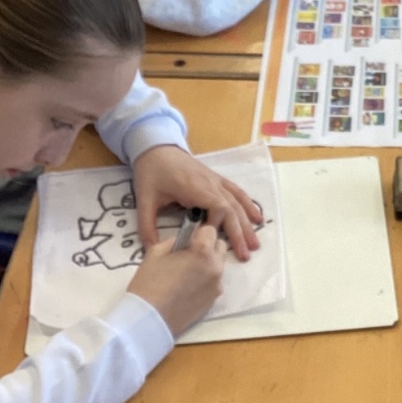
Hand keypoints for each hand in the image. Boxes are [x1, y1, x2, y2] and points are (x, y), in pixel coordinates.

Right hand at [127, 222, 226, 337]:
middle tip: (187, 255)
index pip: (210, 230)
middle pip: (220, 246)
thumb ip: (175, 241)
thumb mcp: (156, 252)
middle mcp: (215, 266)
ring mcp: (217, 285)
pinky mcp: (214, 300)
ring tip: (187, 273)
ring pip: (218, 265)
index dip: (198, 233)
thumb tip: (185, 240)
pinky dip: (206, 281)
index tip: (187, 240)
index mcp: (202, 251)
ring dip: (207, 263)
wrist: (149, 319)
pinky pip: (214, 282)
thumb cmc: (149, 283)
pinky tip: (188, 289)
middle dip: (207, 246)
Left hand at [131, 144, 261, 257]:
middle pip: (232, 209)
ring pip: (237, 203)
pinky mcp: (217, 180)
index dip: (218, 225)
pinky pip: (237, 193)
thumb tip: (152, 250)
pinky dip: (248, 205)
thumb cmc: (152, 172)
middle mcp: (211, 184)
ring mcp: (216, 181)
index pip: (218, 207)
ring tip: (254, 243)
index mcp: (195, 188)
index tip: (210, 242)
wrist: (157, 147)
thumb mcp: (144, 199)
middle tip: (245, 255)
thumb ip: (146, 225)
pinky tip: (257, 217)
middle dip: (239, 233)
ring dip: (247, 223)